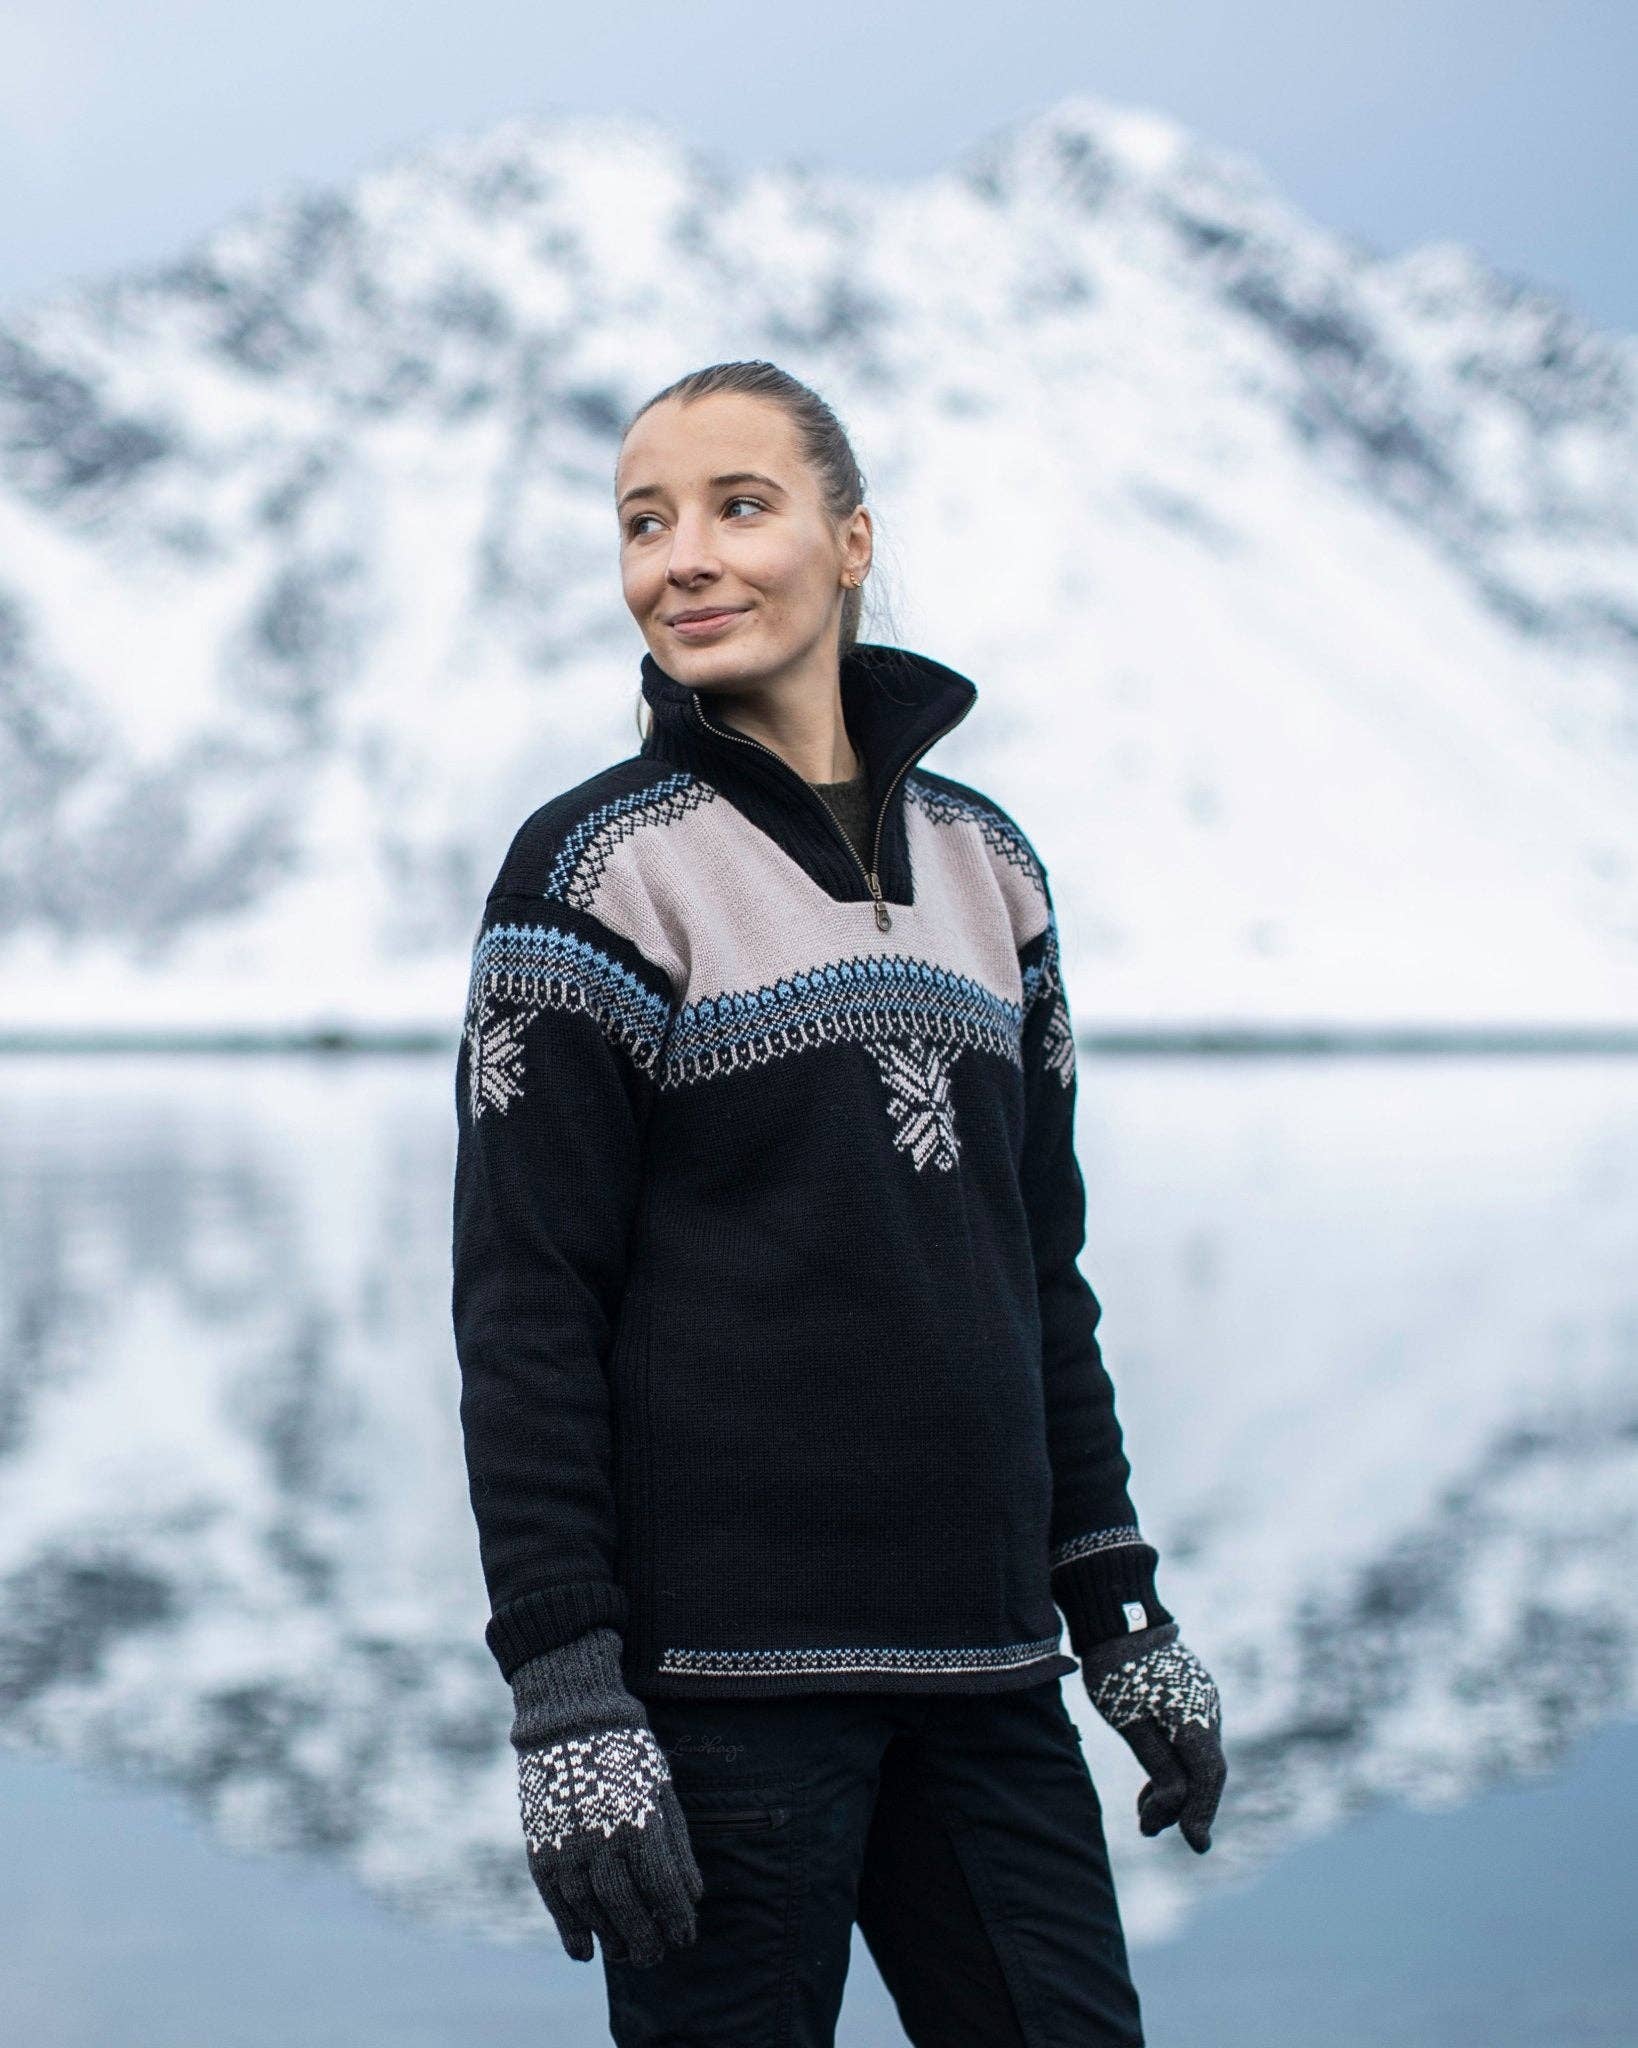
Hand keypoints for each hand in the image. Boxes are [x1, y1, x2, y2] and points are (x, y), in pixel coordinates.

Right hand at [510, 1628, 703, 1965]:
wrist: (571, 1717)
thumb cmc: (628, 1752)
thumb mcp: (662, 1788)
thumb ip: (677, 1843)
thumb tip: (694, 1895)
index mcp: (641, 1820)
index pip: (663, 1887)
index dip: (676, 1918)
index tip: (686, 1937)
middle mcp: (603, 1838)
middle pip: (627, 1907)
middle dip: (646, 1937)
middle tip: (657, 1955)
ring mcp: (568, 1845)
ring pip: (591, 1910)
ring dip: (611, 1939)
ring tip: (627, 1953)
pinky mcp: (541, 1847)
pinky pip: (556, 1902)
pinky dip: (570, 1931)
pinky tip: (585, 1952)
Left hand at [1078, 1621, 1225, 1852]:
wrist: (1118, 1616)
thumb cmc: (1116, 1670)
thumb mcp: (1130, 1724)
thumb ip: (1158, 1767)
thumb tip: (1176, 1809)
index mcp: (1195, 1718)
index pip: (1209, 1777)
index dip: (1203, 1813)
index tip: (1196, 1846)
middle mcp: (1208, 1710)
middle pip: (1205, 1771)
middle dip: (1182, 1805)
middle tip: (1147, 1828)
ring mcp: (1203, 1700)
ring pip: (1196, 1757)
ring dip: (1175, 1786)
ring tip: (1142, 1812)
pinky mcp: (1192, 1695)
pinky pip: (1189, 1739)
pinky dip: (1174, 1763)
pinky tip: (1151, 1781)